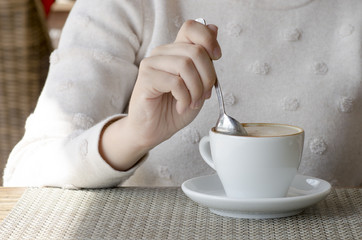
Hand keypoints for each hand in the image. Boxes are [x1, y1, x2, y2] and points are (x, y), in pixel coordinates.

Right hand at [100, 20, 220, 169]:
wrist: (154, 131)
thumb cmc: (174, 109)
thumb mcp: (198, 85)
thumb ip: (205, 60)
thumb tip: (214, 28)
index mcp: (175, 51)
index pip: (191, 27)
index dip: (208, 39)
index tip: (217, 57)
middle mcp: (162, 53)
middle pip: (196, 51)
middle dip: (208, 77)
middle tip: (204, 96)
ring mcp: (152, 64)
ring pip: (186, 65)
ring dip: (196, 90)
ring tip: (193, 103)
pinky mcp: (146, 79)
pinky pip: (175, 82)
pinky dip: (185, 98)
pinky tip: (181, 107)